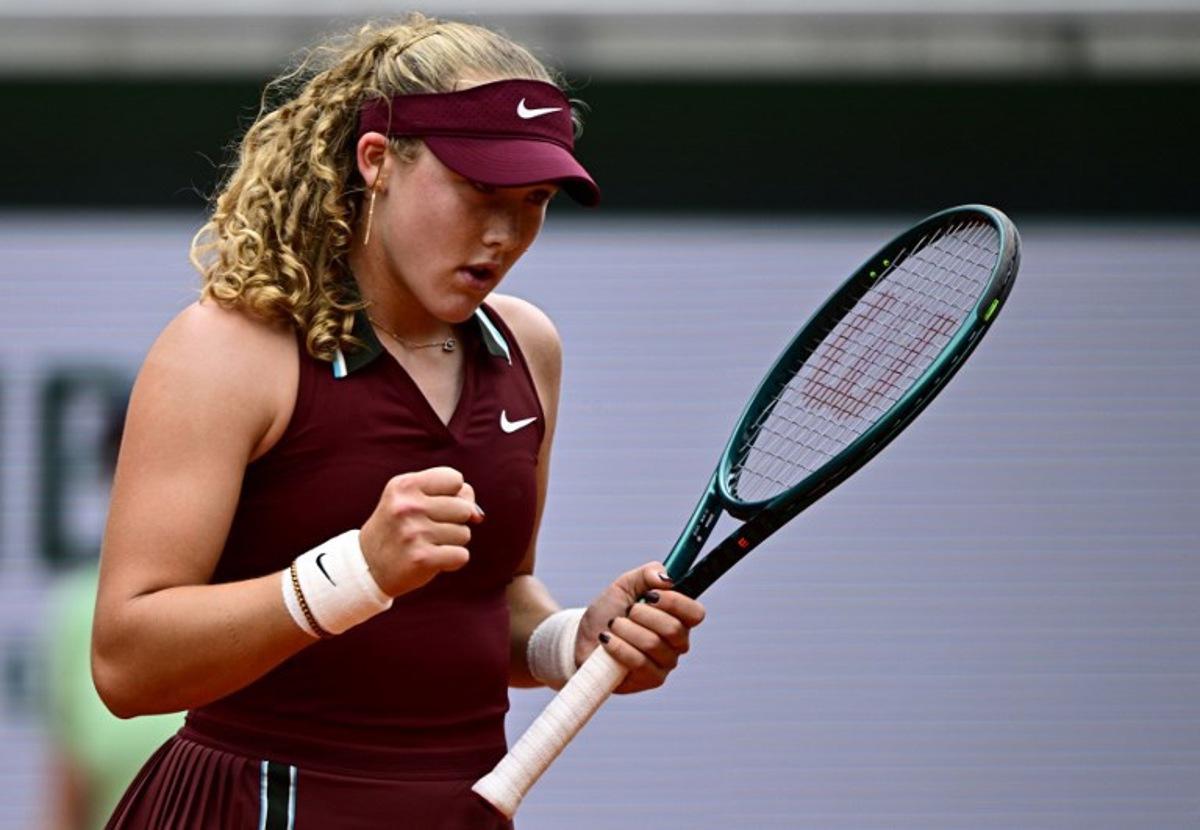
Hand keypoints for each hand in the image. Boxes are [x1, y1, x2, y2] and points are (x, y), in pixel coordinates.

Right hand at [358, 466, 483, 597]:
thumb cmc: (399, 527)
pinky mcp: (421, 558)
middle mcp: (407, 506)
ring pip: (465, 533)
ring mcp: (413, 533)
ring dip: (452, 542)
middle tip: (429, 529)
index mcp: (404, 485)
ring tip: (427, 544)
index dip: (453, 494)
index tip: (434, 505)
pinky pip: (462, 555)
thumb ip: (451, 496)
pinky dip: (452, 560)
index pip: (456, 479)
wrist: (367, 565)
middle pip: (464, 508)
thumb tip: (478, 515)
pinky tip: (432, 560)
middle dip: (455, 521)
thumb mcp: (413, 499)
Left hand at [576, 562, 705, 693]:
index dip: (675, 602)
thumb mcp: (624, 585)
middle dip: (642, 615)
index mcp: (678, 617)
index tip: (650, 595)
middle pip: (673, 628)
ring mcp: (666, 663)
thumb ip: (647, 574)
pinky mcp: (650, 680)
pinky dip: (618, 646)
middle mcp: (677, 642)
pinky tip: (607, 640)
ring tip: (613, 625)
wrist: (585, 639)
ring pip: (653, 644)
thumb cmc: (608, 612)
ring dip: (626, 629)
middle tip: (627, 611)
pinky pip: (638, 662)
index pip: (695, 613)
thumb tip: (666, 579)